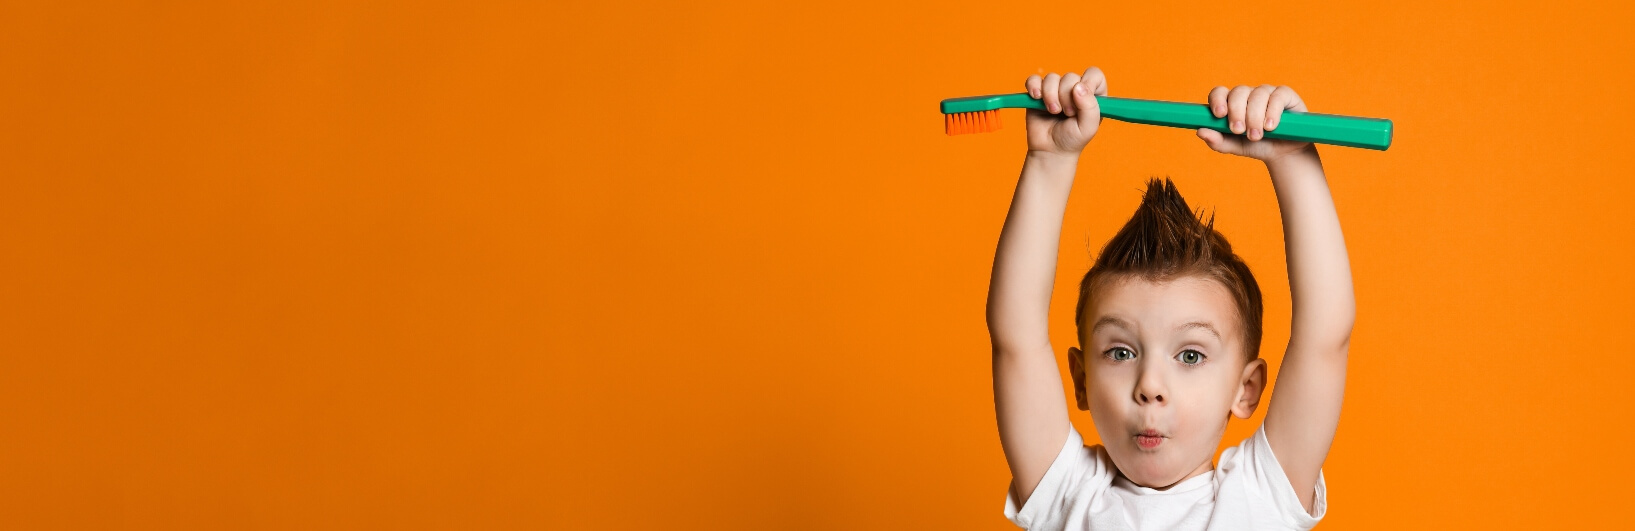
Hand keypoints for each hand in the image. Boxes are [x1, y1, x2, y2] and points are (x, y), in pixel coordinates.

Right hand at [1023, 67, 1105, 156]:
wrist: (1051, 150)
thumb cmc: (1073, 139)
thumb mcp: (1088, 127)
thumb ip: (1089, 106)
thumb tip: (1078, 86)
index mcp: (1092, 94)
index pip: (1094, 74)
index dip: (1087, 83)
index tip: (1080, 98)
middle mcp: (1075, 88)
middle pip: (1070, 77)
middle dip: (1066, 96)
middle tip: (1067, 114)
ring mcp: (1056, 89)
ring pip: (1051, 78)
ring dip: (1050, 95)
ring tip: (1053, 112)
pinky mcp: (1038, 92)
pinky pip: (1034, 79)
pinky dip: (1033, 86)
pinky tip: (1036, 97)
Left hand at [1196, 84, 1315, 164]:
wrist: (1283, 153)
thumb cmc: (1257, 146)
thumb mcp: (1235, 146)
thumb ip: (1217, 141)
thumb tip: (1200, 131)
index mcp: (1232, 103)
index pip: (1220, 92)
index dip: (1217, 100)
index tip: (1219, 115)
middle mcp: (1248, 94)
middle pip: (1238, 92)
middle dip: (1236, 112)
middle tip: (1238, 131)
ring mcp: (1267, 92)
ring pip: (1257, 95)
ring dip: (1254, 117)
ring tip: (1256, 136)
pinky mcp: (1285, 94)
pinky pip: (1277, 96)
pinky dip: (1272, 112)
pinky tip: (1270, 126)